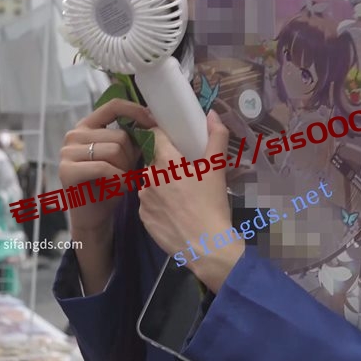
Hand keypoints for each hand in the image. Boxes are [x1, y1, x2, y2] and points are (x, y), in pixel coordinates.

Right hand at [58, 99, 155, 237]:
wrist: (94, 215)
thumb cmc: (110, 184)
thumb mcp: (124, 157)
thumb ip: (132, 139)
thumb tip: (153, 122)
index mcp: (88, 126)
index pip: (114, 106)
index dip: (136, 111)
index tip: (153, 123)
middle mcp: (74, 135)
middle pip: (120, 135)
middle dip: (132, 156)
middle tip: (127, 173)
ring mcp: (67, 152)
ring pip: (114, 150)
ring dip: (125, 169)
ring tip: (121, 181)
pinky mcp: (67, 170)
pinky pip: (104, 167)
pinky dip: (117, 179)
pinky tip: (117, 187)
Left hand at [138, 110, 243, 291]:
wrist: (206, 246)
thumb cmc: (212, 204)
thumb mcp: (217, 169)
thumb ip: (216, 138)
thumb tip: (212, 114)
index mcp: (165, 161)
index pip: (156, 136)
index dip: (164, 134)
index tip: (173, 139)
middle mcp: (148, 177)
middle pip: (155, 162)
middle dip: (168, 165)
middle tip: (187, 175)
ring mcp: (143, 199)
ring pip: (151, 184)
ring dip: (162, 186)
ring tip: (182, 198)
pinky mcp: (143, 218)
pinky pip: (149, 204)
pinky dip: (159, 205)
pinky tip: (175, 213)